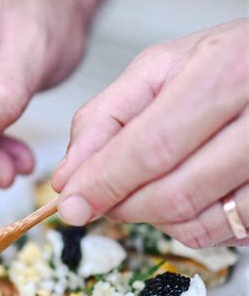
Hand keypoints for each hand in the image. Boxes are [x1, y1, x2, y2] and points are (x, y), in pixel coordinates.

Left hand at [52, 20, 248, 246]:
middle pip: (174, 193)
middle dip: (120, 205)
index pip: (152, 147)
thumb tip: (70, 173)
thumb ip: (107, 116)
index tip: (71, 201)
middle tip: (95, 199)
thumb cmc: (224, 61)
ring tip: (138, 189)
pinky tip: (177, 194)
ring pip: (197, 223)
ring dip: (150, 218)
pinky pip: (223, 233)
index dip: (104, 181)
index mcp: (226, 74)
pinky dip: (186, 225)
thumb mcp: (159, 68)